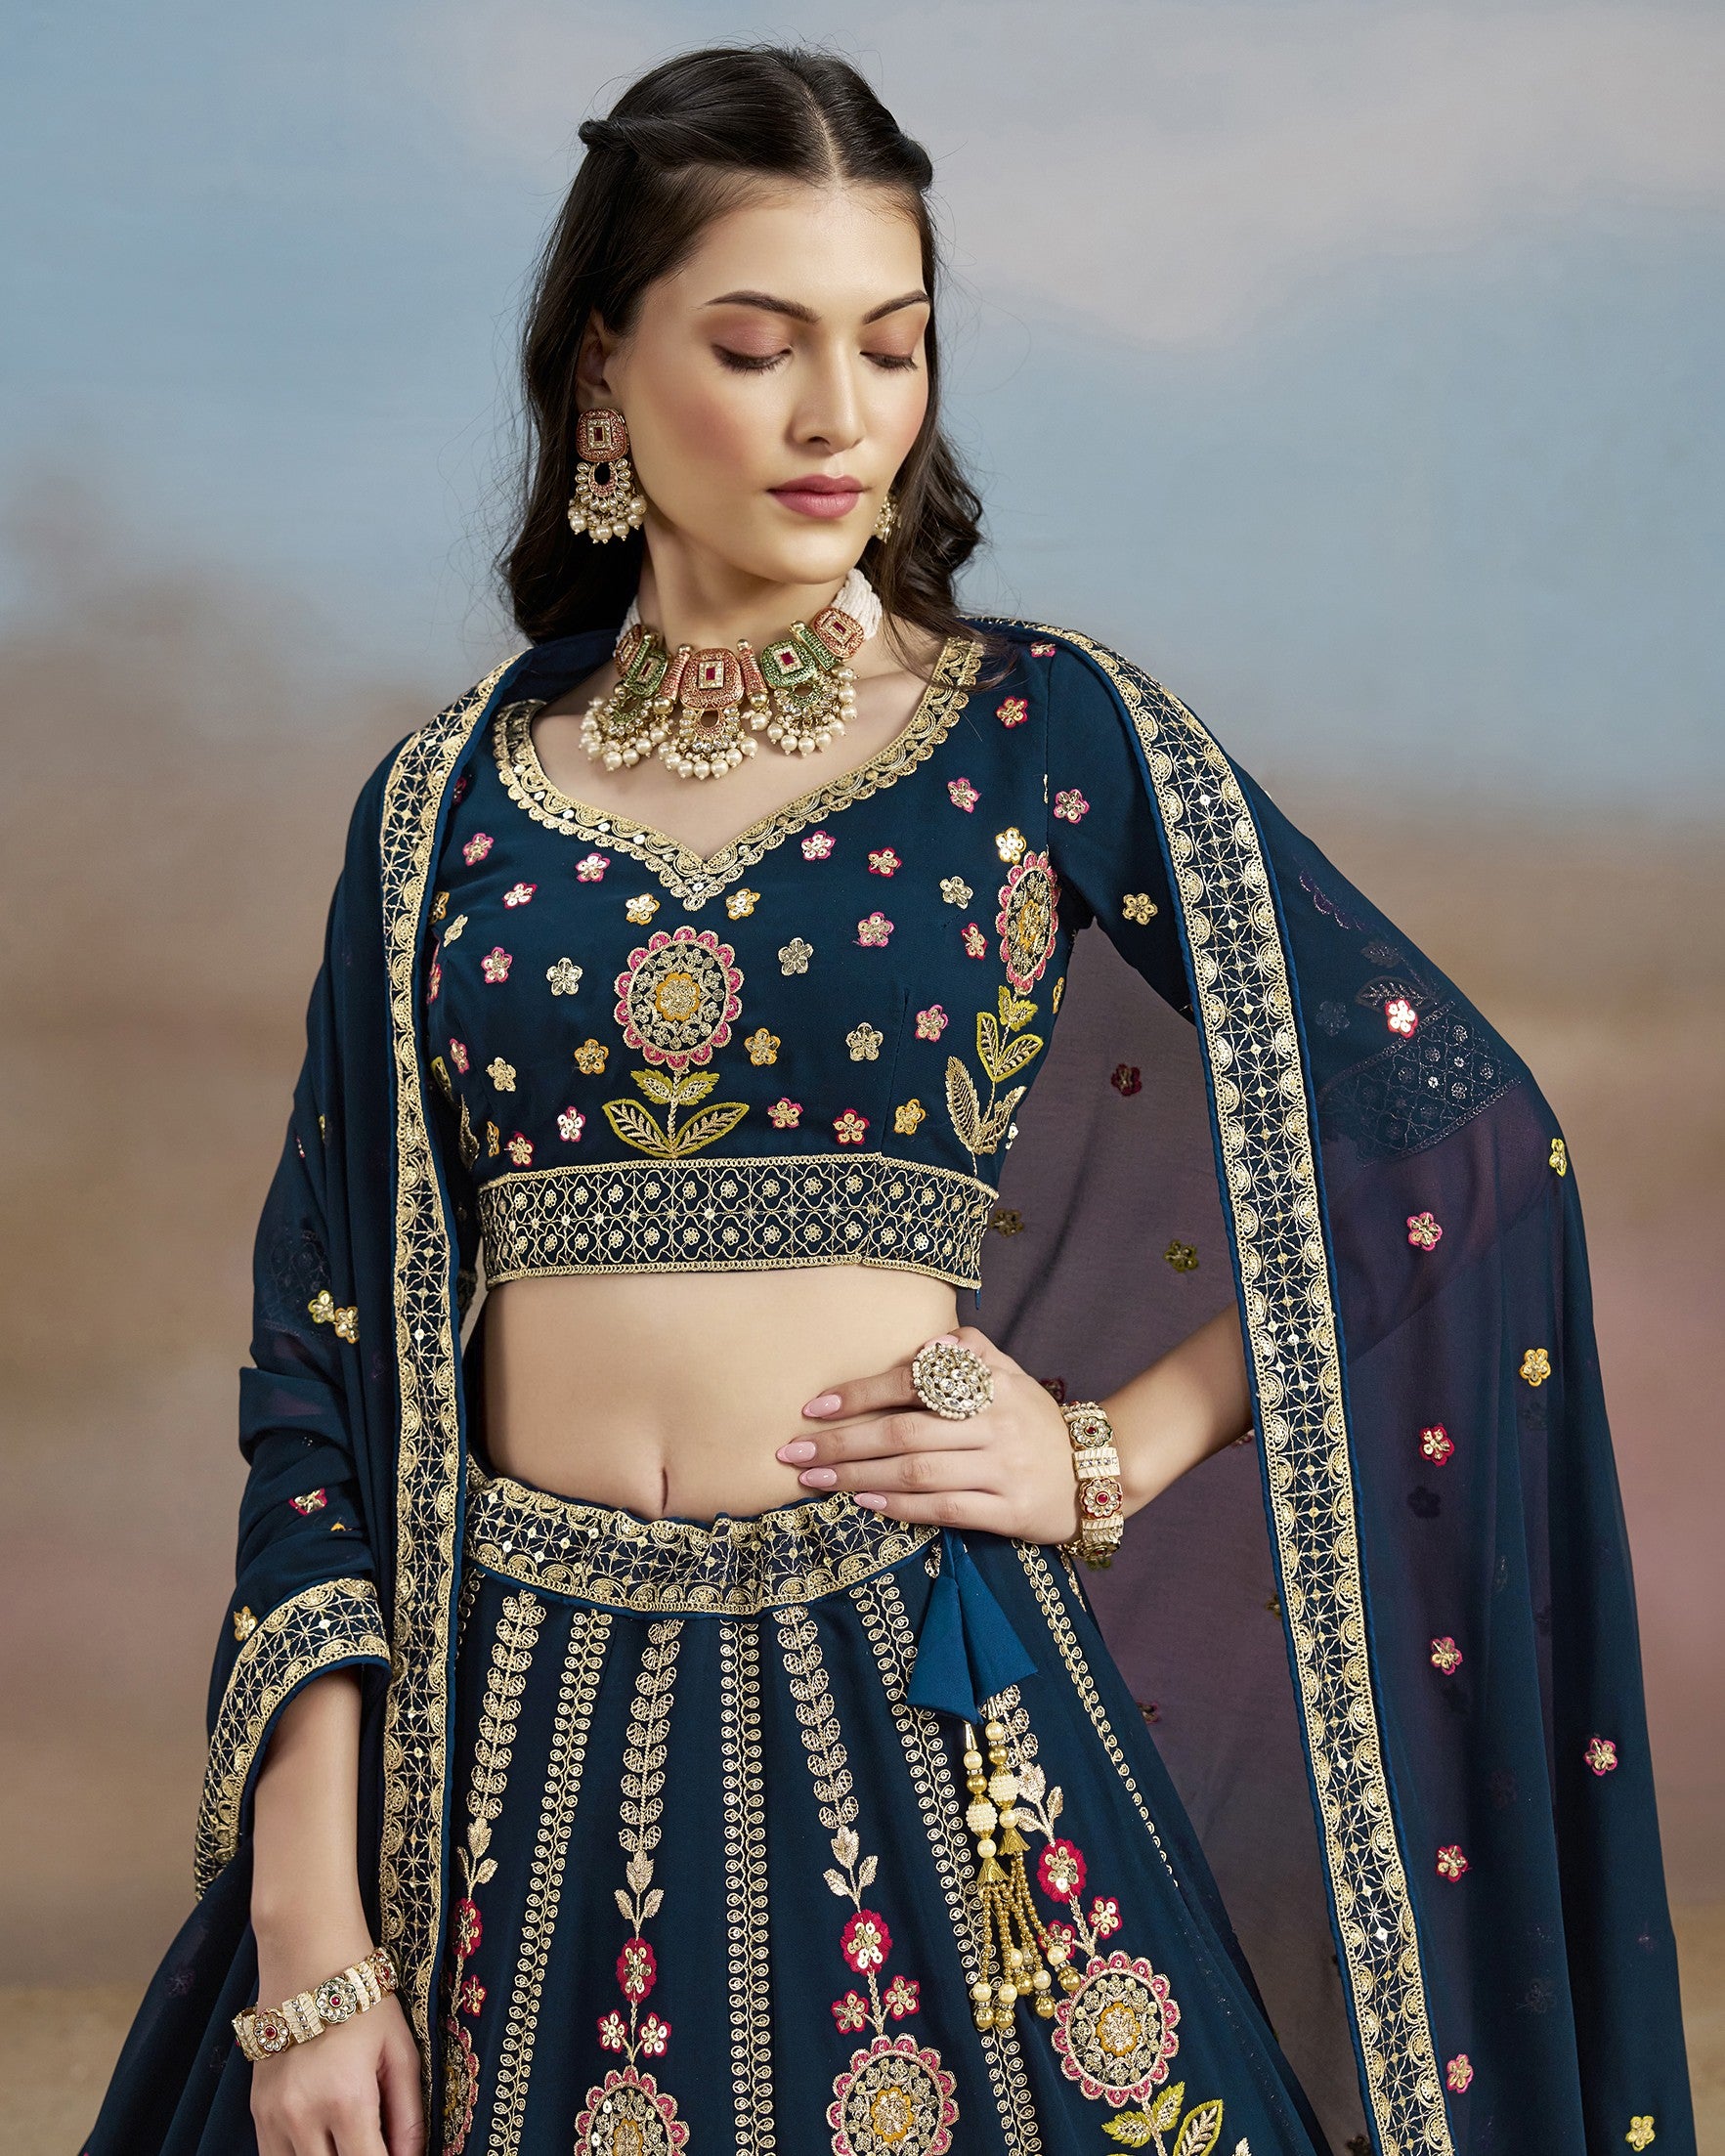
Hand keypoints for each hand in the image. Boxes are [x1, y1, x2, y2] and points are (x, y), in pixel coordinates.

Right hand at [251, 1976, 423, 2155]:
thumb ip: (408, 2114)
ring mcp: (273, 2117)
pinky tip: (324, 2144)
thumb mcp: (401, 2051)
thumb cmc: (364, 2003)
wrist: (308, 1960)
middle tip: (375, 2145)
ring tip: (349, 2141)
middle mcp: (303, 2115)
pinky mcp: (257, 2113)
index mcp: (346, 2099)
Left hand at [777, 1325, 1078, 1543]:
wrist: (1097, 1472)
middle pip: (904, 1433)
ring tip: (816, 1480)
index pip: (913, 1384)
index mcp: (990, 1385)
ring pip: (917, 1473)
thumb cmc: (1034, 1420)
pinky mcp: (1010, 1511)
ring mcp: (1003, 1469)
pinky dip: (900, 1507)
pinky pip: (945, 1509)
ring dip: (858, 1476)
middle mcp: (995, 1424)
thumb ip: (968, 1351)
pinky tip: (864, 1502)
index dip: (860, 1394)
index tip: (814, 1407)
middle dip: (842, 1443)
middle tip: (794, 1453)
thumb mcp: (1010, 1374)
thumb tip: (924, 1344)